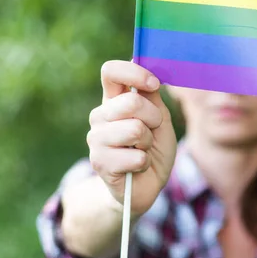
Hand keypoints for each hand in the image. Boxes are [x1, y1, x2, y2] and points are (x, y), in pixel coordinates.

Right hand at [87, 60, 176, 215]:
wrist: (145, 186)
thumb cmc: (153, 149)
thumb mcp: (159, 120)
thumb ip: (152, 98)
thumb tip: (149, 75)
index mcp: (113, 100)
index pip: (111, 72)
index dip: (134, 73)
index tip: (154, 85)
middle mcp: (100, 116)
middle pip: (131, 102)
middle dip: (153, 118)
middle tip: (152, 131)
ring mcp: (96, 139)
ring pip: (135, 129)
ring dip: (148, 143)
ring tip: (142, 150)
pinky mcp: (99, 163)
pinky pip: (136, 156)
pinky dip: (145, 162)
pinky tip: (137, 167)